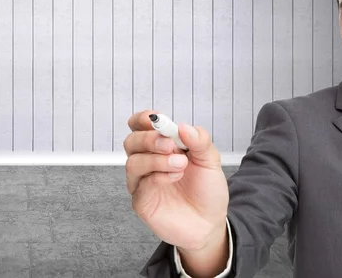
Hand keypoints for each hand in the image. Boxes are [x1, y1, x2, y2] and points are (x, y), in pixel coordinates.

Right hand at [124, 110, 228, 251]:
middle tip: (170, 145)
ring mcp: (142, 181)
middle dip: (149, 139)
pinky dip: (157, 177)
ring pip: (133, 162)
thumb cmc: (206, 191)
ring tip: (180, 165)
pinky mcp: (141, 201)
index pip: (139, 126)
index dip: (143, 119)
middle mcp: (147, 161)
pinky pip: (140, 185)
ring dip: (157, 160)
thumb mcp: (210, 161)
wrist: (210, 224)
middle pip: (131, 141)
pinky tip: (174, 177)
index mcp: (160, 147)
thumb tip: (183, 126)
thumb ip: (199, 141)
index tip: (155, 118)